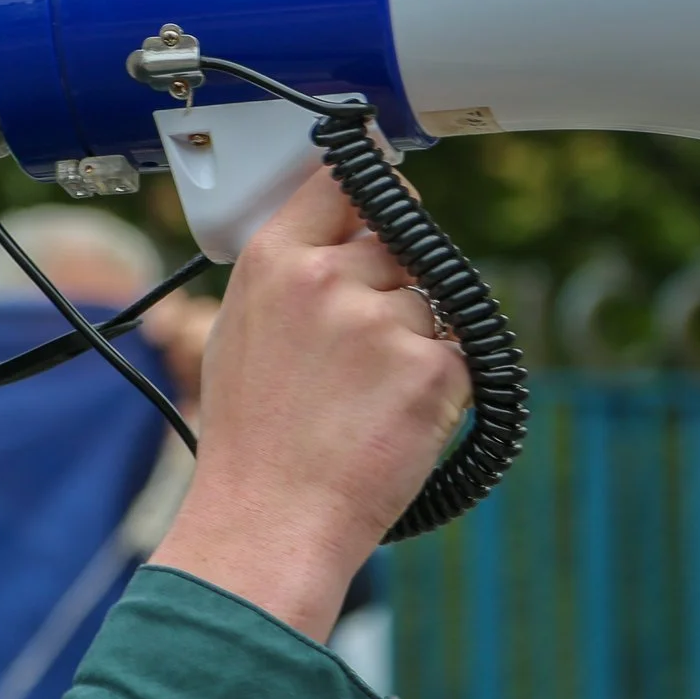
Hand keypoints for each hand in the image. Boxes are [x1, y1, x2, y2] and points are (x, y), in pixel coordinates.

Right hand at [155, 169, 469, 637]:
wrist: (271, 519)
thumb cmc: (253, 437)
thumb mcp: (241, 329)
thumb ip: (292, 270)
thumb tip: (342, 227)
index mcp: (275, 260)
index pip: (340, 182)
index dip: (373, 183)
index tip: (387, 179)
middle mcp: (327, 279)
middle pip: (400, 239)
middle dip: (397, 281)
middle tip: (363, 347)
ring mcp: (382, 322)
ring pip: (432, 301)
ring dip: (418, 339)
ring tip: (366, 398)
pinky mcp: (432, 368)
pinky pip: (458, 353)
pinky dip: (441, 384)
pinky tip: (393, 418)